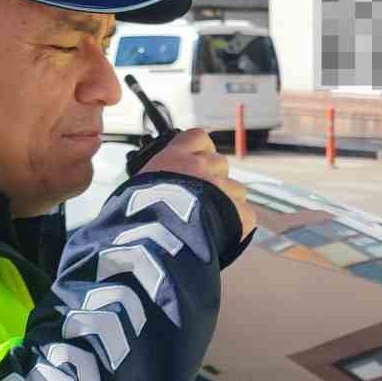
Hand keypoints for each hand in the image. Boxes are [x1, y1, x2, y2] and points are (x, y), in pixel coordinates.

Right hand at [138, 129, 256, 236]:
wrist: (157, 243)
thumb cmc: (138, 220)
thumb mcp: (136, 190)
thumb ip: (156, 182)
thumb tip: (158, 188)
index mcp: (174, 158)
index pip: (198, 138)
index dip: (201, 150)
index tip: (197, 161)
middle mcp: (201, 167)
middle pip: (220, 163)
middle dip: (213, 179)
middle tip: (200, 199)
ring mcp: (222, 188)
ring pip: (235, 189)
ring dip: (226, 202)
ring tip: (207, 222)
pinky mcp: (238, 212)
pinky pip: (245, 214)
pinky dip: (236, 224)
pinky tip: (219, 235)